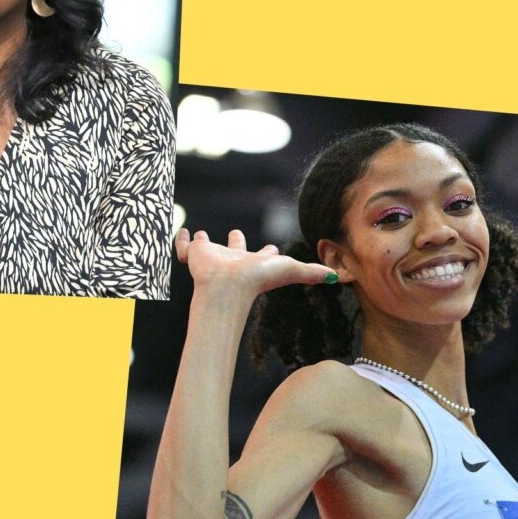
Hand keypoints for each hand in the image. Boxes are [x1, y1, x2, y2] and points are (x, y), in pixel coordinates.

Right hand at [175, 228, 336, 295]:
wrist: (227, 285)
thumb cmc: (258, 279)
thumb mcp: (290, 270)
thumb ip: (311, 272)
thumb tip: (337, 278)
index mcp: (254, 262)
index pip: (263, 256)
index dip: (267, 252)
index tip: (270, 248)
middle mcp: (234, 259)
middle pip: (235, 248)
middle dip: (236, 242)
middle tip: (236, 233)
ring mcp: (213, 257)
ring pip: (207, 248)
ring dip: (204, 242)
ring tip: (200, 236)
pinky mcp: (194, 255)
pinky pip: (183, 247)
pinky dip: (180, 241)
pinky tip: (181, 233)